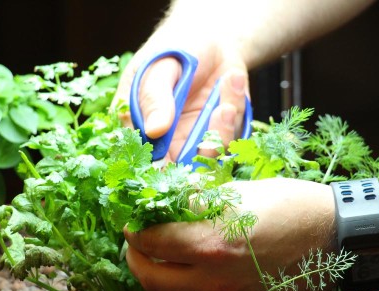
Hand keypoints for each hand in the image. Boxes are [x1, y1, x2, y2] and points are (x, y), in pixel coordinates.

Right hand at [112, 29, 248, 162]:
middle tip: (221, 111)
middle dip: (206, 146)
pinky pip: (234, 133)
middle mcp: (170, 139)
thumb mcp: (158, 67)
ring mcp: (199, 136)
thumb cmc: (174, 48)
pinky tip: (231, 78)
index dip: (165, 167)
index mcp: (143, 127)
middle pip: (186, 167)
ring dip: (224, 125)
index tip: (184, 152)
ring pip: (213, 154)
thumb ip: (154, 97)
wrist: (208, 35)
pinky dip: (236, 105)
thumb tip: (154, 130)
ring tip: (227, 89)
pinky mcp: (224, 130)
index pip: (149, 162)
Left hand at [124, 178, 336, 290]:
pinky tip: (237, 264)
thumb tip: (165, 201)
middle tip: (138, 245)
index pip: (151, 243)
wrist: (340, 237)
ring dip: (182, 269)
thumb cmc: (292, 204)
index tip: (132, 222)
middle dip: (136, 260)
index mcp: (212, 243)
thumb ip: (197, 203)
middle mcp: (218, 280)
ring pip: (188, 289)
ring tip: (200, 246)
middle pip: (154, 281)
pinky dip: (216, 281)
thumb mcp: (240, 192)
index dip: (134, 231)